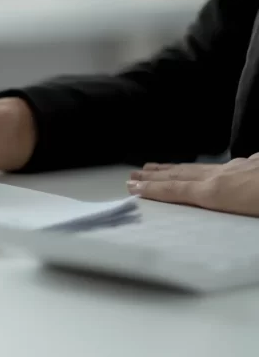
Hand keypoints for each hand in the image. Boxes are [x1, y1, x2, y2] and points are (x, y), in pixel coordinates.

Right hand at [127, 156, 258, 215]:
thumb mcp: (246, 215)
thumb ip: (224, 204)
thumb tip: (213, 197)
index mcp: (217, 192)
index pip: (177, 190)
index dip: (152, 189)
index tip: (131, 187)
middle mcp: (222, 176)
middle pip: (182, 175)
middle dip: (155, 176)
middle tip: (133, 175)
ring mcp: (238, 167)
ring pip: (199, 168)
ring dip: (174, 168)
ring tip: (154, 167)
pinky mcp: (255, 162)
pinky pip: (225, 165)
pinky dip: (208, 168)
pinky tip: (211, 169)